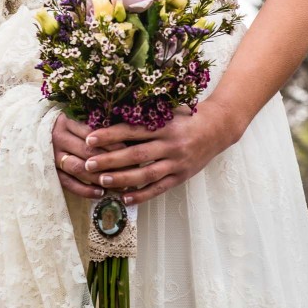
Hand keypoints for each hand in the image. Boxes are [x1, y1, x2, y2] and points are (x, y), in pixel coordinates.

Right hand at [52, 111, 133, 199]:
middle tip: (130, 169)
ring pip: (79, 168)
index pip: (92, 134)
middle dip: (110, 162)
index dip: (111, 142)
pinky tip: (101, 193)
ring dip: (100, 177)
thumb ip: (93, 125)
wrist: (33, 132)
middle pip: (87, 152)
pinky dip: (85, 190)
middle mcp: (57, 139)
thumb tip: (124, 135)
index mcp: (65, 122)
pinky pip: (68, 183)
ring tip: (119, 184)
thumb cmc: (62, 126)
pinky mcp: (50, 172)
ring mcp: (52, 157)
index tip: (129, 149)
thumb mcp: (74, 118)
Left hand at [79, 101, 227, 206]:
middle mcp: (171, 144)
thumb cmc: (188, 115)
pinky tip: (124, 197)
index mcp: (165, 125)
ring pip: (146, 174)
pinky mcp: (181, 176)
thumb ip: (147, 114)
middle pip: (136, 154)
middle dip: (110, 159)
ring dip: (122, 178)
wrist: (219, 127)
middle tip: (88, 163)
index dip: (110, 134)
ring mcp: (177, 162)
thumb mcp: (169, 110)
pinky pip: (159, 188)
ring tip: (102, 180)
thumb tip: (114, 114)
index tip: (89, 138)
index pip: (132, 130)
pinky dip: (141, 194)